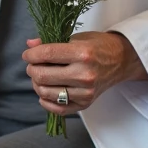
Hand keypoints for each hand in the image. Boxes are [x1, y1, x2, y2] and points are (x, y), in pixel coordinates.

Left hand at [22, 31, 147, 115]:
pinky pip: (57, 109)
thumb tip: (29, 46)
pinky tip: (45, 92)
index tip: (27, 55)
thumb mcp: (76, 38)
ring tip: (39, 76)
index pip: (47, 54)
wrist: (120, 61)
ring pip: (46, 93)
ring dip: (36, 84)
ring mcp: (85, 92)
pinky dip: (45, 101)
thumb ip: (51, 42)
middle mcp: (84, 75)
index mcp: (82, 54)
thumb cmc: (97, 46)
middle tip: (32, 65)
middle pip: (43, 76)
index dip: (31, 55)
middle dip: (31, 69)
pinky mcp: (85, 104)